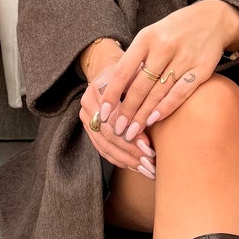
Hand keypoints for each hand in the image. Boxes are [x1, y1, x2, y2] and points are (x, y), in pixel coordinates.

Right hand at [78, 37, 156, 179]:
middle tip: (149, 164)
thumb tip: (153, 118)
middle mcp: (87, 104)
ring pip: (104, 145)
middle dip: (130, 152)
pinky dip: (118, 159)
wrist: (108, 68)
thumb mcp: (138, 75)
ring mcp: (85, 117)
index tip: (150, 147)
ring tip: (145, 169)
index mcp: (98, 89)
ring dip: (126, 160)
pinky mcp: (88, 127)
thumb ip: (142, 92)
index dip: (131, 135)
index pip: (114, 119)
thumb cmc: (130, 71)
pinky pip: (101, 148)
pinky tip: (133, 166)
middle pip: (108, 135)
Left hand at [93, 0, 238, 142]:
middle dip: (127, 112)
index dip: (112, 94)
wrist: (211, 19)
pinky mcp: (202, 69)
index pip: (123, 71)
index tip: (103, 112)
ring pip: (158, 93)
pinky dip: (166, 107)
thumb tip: (115, 91)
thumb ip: (135, 59)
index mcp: (146, 37)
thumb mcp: (150, 36)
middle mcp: (164, 47)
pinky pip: (180, 92)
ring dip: (143, 115)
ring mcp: (184, 58)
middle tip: (118, 130)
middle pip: (140, 86)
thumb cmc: (173, 32)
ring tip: (132, 132)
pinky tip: (154, 120)